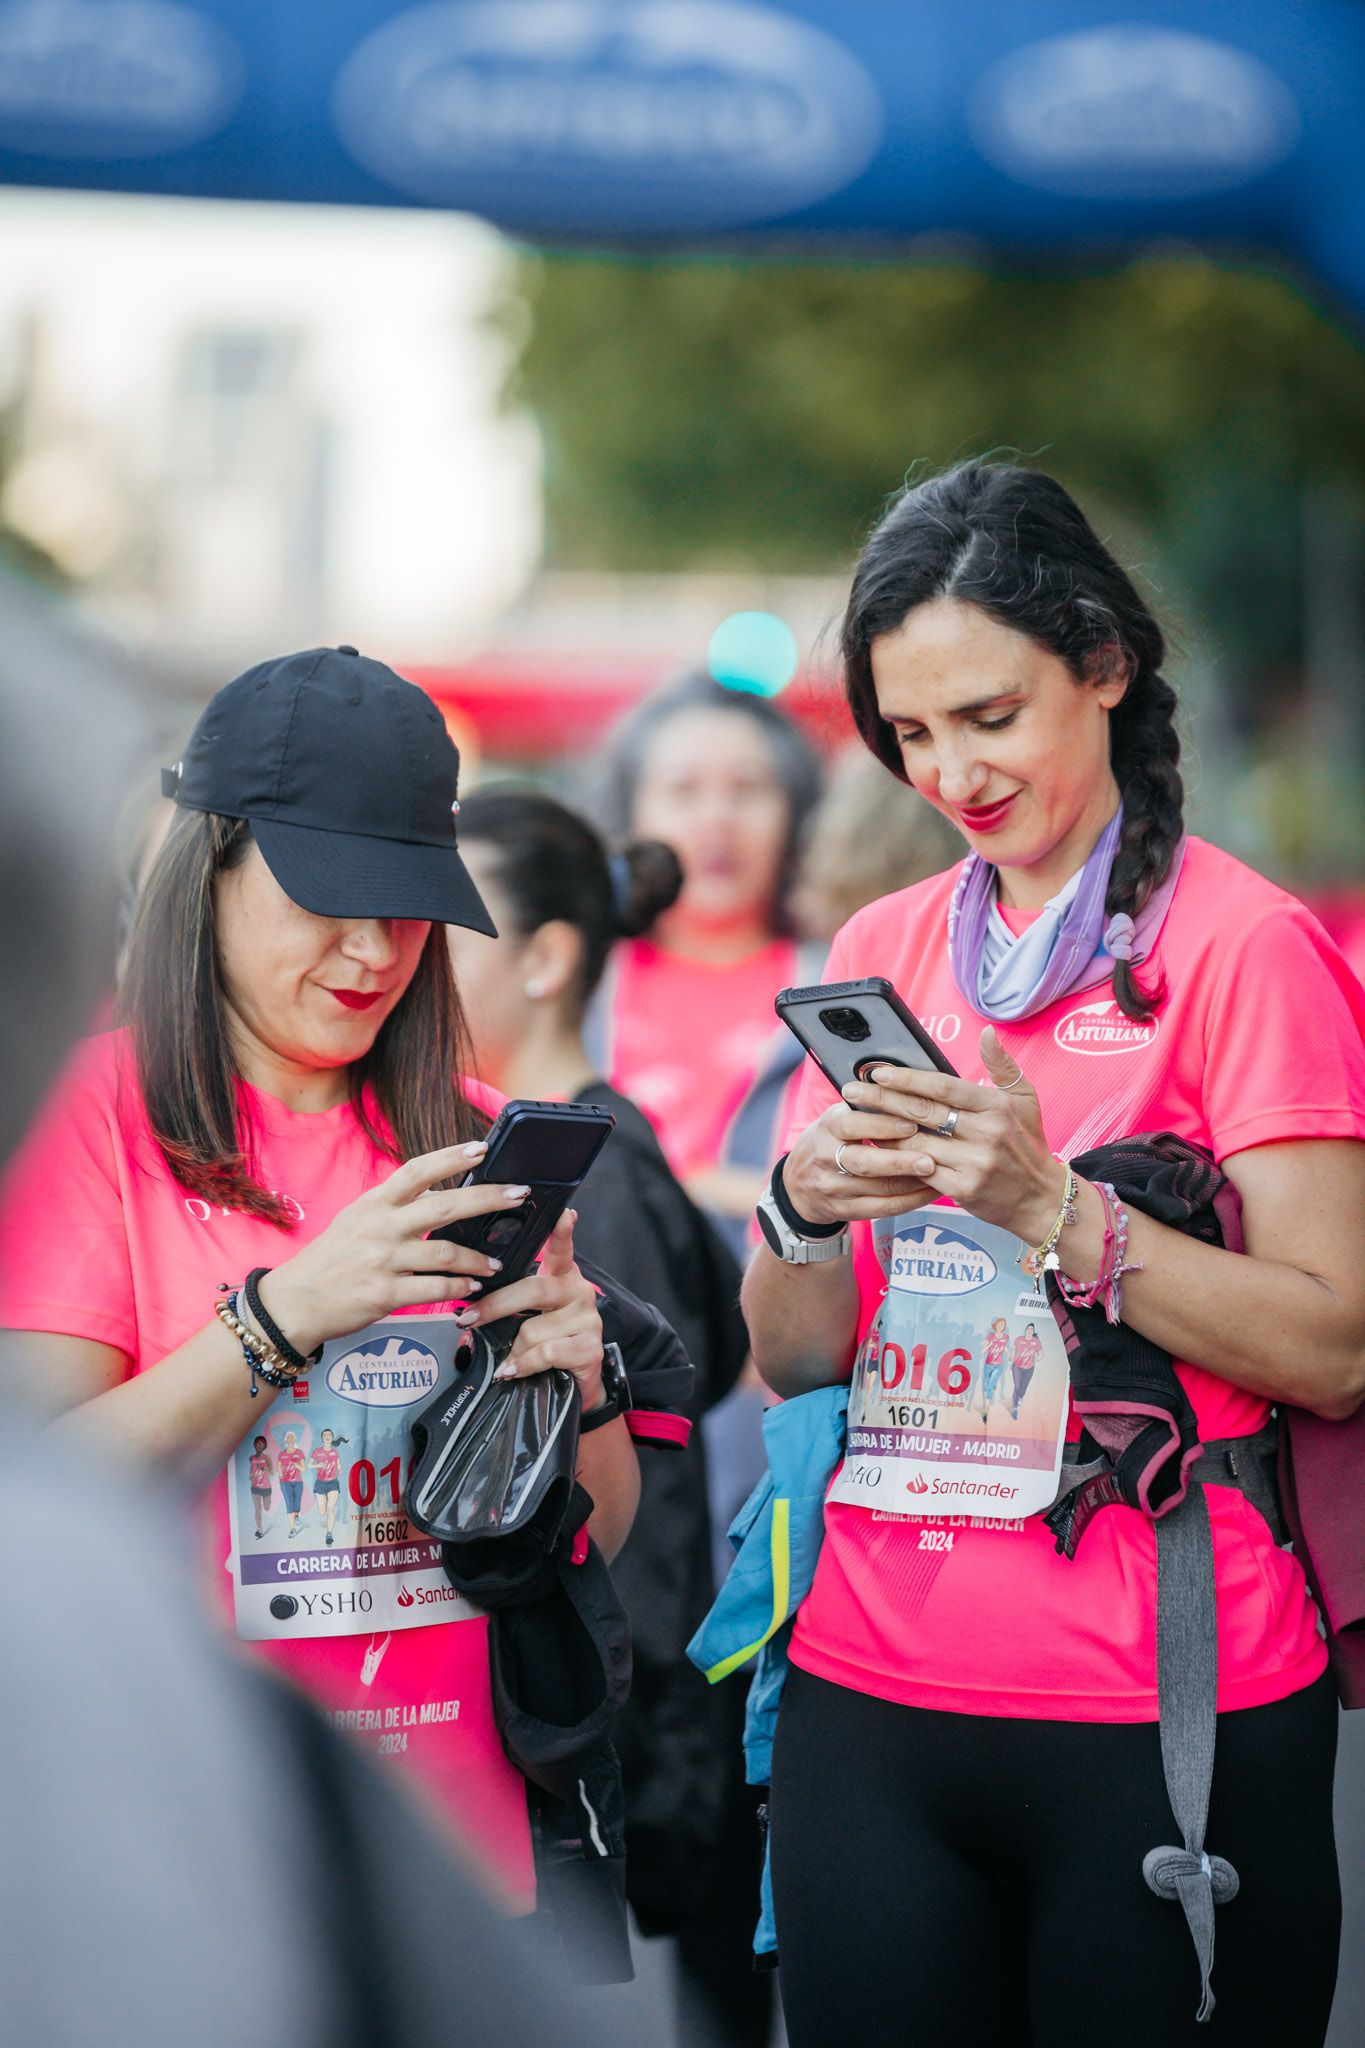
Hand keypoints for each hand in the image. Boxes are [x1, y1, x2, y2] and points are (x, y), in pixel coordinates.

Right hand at [259, 1140, 530, 1353]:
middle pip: (444, 1206)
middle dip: (487, 1198)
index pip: (417, 1170)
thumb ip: (393, 1208)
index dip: (451, 1156)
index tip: (482, 1147)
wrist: (294, 1302)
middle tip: (518, 1194)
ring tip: (494, 1263)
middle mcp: (380, 1227)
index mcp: (373, 1203)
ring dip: (478, 1259)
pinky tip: (472, 1289)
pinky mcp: (384, 1294)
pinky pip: (435, 1289)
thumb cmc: (329, 1260)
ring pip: (446, 1253)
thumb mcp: (355, 1221)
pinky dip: (459, 1288)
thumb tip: (436, 1197)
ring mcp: (383, 1261)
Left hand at [453, 1211, 604, 1407]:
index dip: (561, 1231)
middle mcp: (579, 1291)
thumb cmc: (545, 1341)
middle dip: (495, 1305)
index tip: (564, 1212)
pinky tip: (511, 1370)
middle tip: (467, 1318)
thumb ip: (512, 1300)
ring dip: (511, 1348)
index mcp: (563, 1275)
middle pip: (534, 1289)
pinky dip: (522, 1364)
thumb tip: (470, 1299)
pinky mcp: (590, 1346)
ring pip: (533, 1328)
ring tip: (505, 1359)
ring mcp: (588, 1318)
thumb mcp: (529, 1314)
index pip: (561, 1248)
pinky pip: (545, 1352)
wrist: (576, 1382)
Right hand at [782, 1093, 935, 1227]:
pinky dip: (909, 1201)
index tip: (911, 1123)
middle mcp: (826, 1160)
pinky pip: (882, 1209)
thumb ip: (862, 1108)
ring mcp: (834, 1188)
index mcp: (826, 1129)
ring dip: (912, 1184)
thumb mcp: (835, 1119)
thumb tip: (904, 1089)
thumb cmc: (828, 1142)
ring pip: (878, 1189)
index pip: (851, 1126)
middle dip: (900, 1162)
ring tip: (939, 1175)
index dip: (882, 1125)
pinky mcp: (845, 1210)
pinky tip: (929, 1193)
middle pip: (865, 1163)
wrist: (798, 1186)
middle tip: (930, 1160)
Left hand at [834, 1026, 1065, 1241]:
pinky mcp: (964, 1188)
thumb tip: (987, 1032)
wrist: (1040, 1197)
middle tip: (851, 1091)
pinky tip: (878, 1151)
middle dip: (881, 1100)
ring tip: (857, 1119)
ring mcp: (974, 1162)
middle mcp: (986, 1132)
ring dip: (883, 1131)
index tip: (878, 1073)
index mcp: (995, 1106)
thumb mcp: (1025, 1099)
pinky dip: (897, 1160)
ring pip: (916, 1142)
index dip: (907, 1079)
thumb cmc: (1028, 1142)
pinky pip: (921, 1171)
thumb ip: (1002, 1065)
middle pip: (922, 1112)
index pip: (942, 1087)